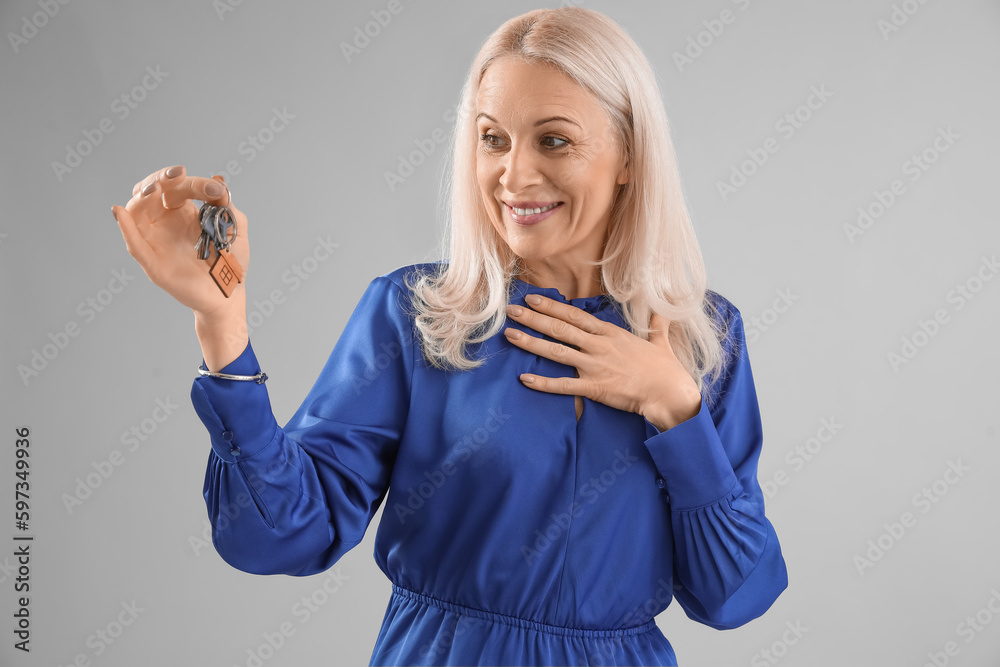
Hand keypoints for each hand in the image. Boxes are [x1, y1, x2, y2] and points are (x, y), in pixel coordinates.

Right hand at [112, 165, 248, 319]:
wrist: (230, 294)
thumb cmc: (231, 260)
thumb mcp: (235, 228)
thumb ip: (227, 206)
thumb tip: (219, 182)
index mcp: (183, 212)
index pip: (177, 187)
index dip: (192, 182)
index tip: (214, 189)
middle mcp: (165, 223)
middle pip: (149, 192)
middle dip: (159, 179)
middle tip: (175, 175)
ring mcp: (156, 241)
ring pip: (136, 212)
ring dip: (141, 197)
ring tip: (153, 190)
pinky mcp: (153, 263)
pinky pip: (134, 244)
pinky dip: (125, 227)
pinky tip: (120, 212)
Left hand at [503, 295, 701, 430]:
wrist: (669, 392)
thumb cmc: (665, 368)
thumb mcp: (660, 339)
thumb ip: (657, 322)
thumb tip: (665, 308)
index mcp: (610, 333)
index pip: (575, 315)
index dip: (552, 306)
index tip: (533, 298)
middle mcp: (599, 346)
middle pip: (559, 328)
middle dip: (533, 318)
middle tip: (510, 310)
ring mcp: (595, 366)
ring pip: (556, 352)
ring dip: (531, 343)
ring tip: (510, 335)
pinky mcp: (594, 388)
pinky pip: (563, 385)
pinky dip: (543, 382)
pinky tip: (524, 378)